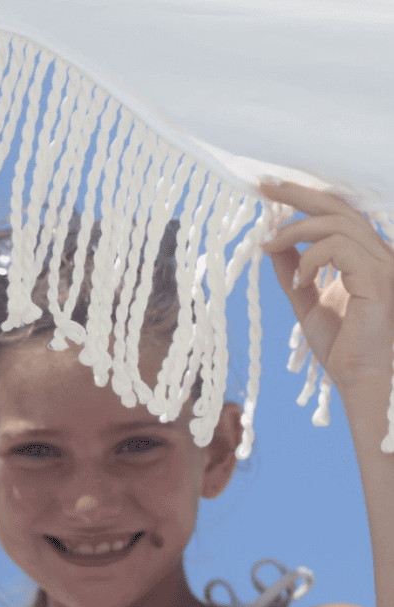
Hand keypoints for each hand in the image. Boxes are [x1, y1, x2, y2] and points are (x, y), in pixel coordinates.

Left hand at [259, 181, 393, 395]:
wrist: (358, 380)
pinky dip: (310, 259)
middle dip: (298, 193)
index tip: (270, 191)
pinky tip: (299, 280)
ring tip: (270, 246)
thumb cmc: (340, 347)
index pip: (338, 213)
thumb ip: (293, 271)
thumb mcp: (306, 302)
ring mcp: (383, 265)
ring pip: (337, 223)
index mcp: (367, 256)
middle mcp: (381, 254)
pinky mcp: (378, 278)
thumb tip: (272, 242)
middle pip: (340, 206)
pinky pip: (339, 248)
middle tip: (264, 187)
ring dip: (296, 230)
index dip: (305, 198)